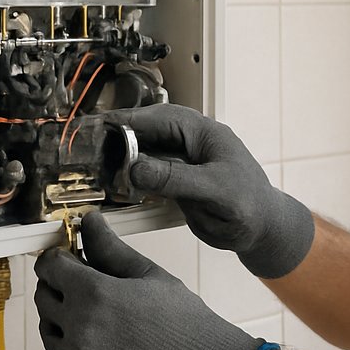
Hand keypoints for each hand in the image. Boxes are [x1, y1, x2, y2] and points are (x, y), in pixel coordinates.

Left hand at [34, 211, 263, 349]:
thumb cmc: (183, 321)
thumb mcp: (149, 275)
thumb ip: (111, 248)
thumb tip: (89, 222)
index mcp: (95, 294)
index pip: (50, 265)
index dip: (59, 257)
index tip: (72, 257)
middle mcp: (77, 327)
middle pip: (44, 294)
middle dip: (60, 284)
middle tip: (89, 284)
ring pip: (47, 325)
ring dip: (62, 314)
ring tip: (100, 315)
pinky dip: (68, 344)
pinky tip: (100, 340)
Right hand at [107, 103, 315, 278]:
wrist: (262, 230)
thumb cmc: (251, 204)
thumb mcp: (215, 190)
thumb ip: (176, 179)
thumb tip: (136, 169)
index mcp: (202, 132)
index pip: (157, 118)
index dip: (126, 120)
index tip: (97, 126)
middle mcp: (189, 143)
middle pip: (145, 132)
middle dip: (116, 137)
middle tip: (86, 145)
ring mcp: (182, 162)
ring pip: (143, 153)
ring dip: (120, 158)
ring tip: (92, 164)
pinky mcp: (176, 183)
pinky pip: (147, 175)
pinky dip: (129, 178)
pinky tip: (113, 184)